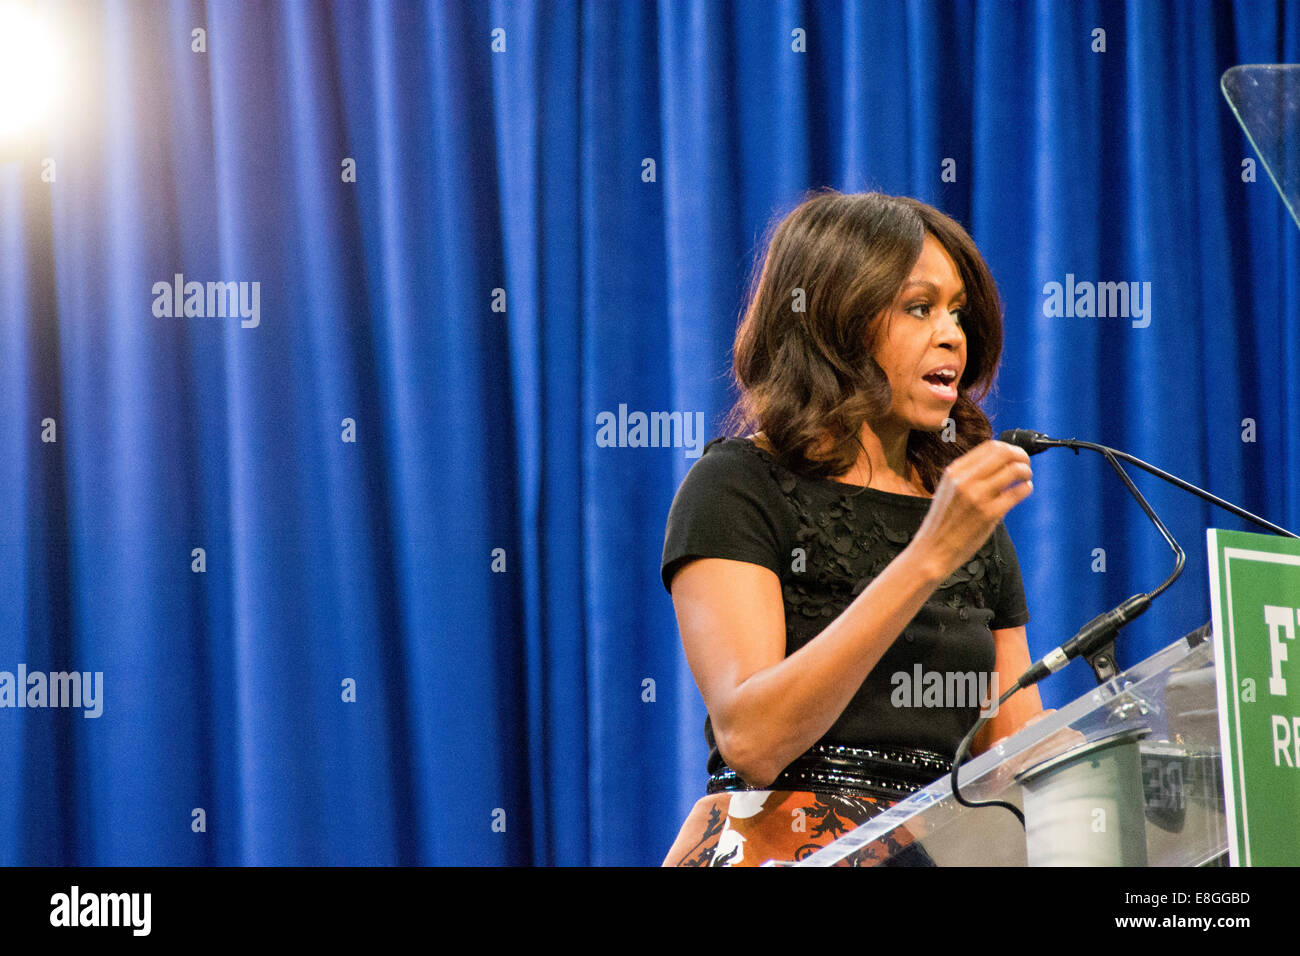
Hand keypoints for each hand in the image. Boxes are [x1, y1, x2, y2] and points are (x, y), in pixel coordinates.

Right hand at [907, 439, 1032, 582]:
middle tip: (1025, 464)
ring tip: (1025, 479)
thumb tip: (1002, 464)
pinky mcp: (988, 514)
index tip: (1015, 456)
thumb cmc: (943, 523)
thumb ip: (970, 476)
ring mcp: (977, 496)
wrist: (932, 550)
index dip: (1009, 448)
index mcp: (954, 471)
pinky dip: (1026, 488)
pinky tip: (1024, 491)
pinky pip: (1017, 493)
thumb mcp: (949, 490)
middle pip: (1004, 453)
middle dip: (1021, 456)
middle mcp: (964, 480)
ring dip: (1025, 472)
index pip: (989, 446)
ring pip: (1014, 470)